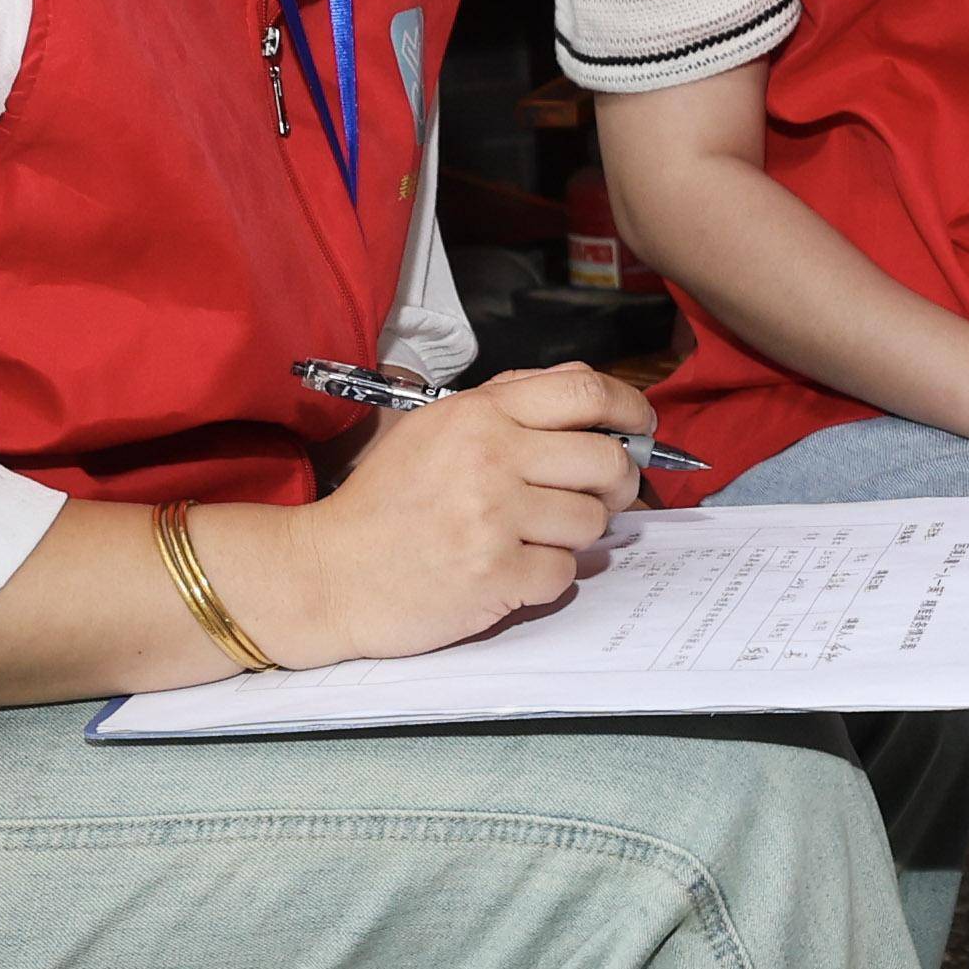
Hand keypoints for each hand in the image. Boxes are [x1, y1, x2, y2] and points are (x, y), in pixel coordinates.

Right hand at [237, 362, 648, 661]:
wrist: (327, 572)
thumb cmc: (386, 502)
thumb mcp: (436, 428)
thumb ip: (509, 404)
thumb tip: (588, 393)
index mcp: (479, 414)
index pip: (586, 392)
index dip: (631, 408)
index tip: (642, 426)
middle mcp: (490, 458)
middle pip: (607, 462)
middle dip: (619, 483)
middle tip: (603, 496)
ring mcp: (493, 518)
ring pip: (593, 523)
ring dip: (576, 535)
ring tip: (534, 534)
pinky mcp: (494, 574)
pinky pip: (564, 573)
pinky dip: (546, 576)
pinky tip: (510, 569)